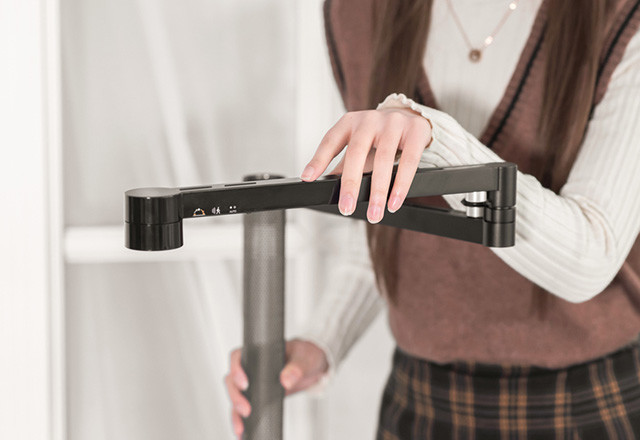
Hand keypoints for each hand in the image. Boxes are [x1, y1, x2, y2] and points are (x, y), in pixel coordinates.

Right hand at [224, 339, 328, 438]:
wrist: (311, 367)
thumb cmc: (304, 355)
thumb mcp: (304, 358)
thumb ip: (296, 367)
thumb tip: (286, 380)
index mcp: (259, 353)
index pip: (238, 357)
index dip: (236, 370)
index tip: (245, 384)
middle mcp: (252, 367)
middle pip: (232, 380)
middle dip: (235, 396)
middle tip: (246, 409)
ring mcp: (253, 383)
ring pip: (235, 396)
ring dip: (235, 411)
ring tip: (241, 426)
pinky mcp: (258, 396)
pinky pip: (243, 408)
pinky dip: (240, 420)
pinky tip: (243, 431)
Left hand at [300, 108, 431, 222]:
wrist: (411, 116)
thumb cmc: (378, 136)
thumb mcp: (357, 146)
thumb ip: (342, 165)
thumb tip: (324, 188)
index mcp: (350, 122)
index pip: (330, 140)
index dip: (318, 159)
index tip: (308, 178)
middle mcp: (369, 119)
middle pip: (357, 152)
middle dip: (350, 183)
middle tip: (346, 208)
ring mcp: (393, 122)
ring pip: (384, 158)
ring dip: (378, 190)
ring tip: (374, 213)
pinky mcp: (416, 130)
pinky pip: (409, 161)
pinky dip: (401, 184)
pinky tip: (394, 201)